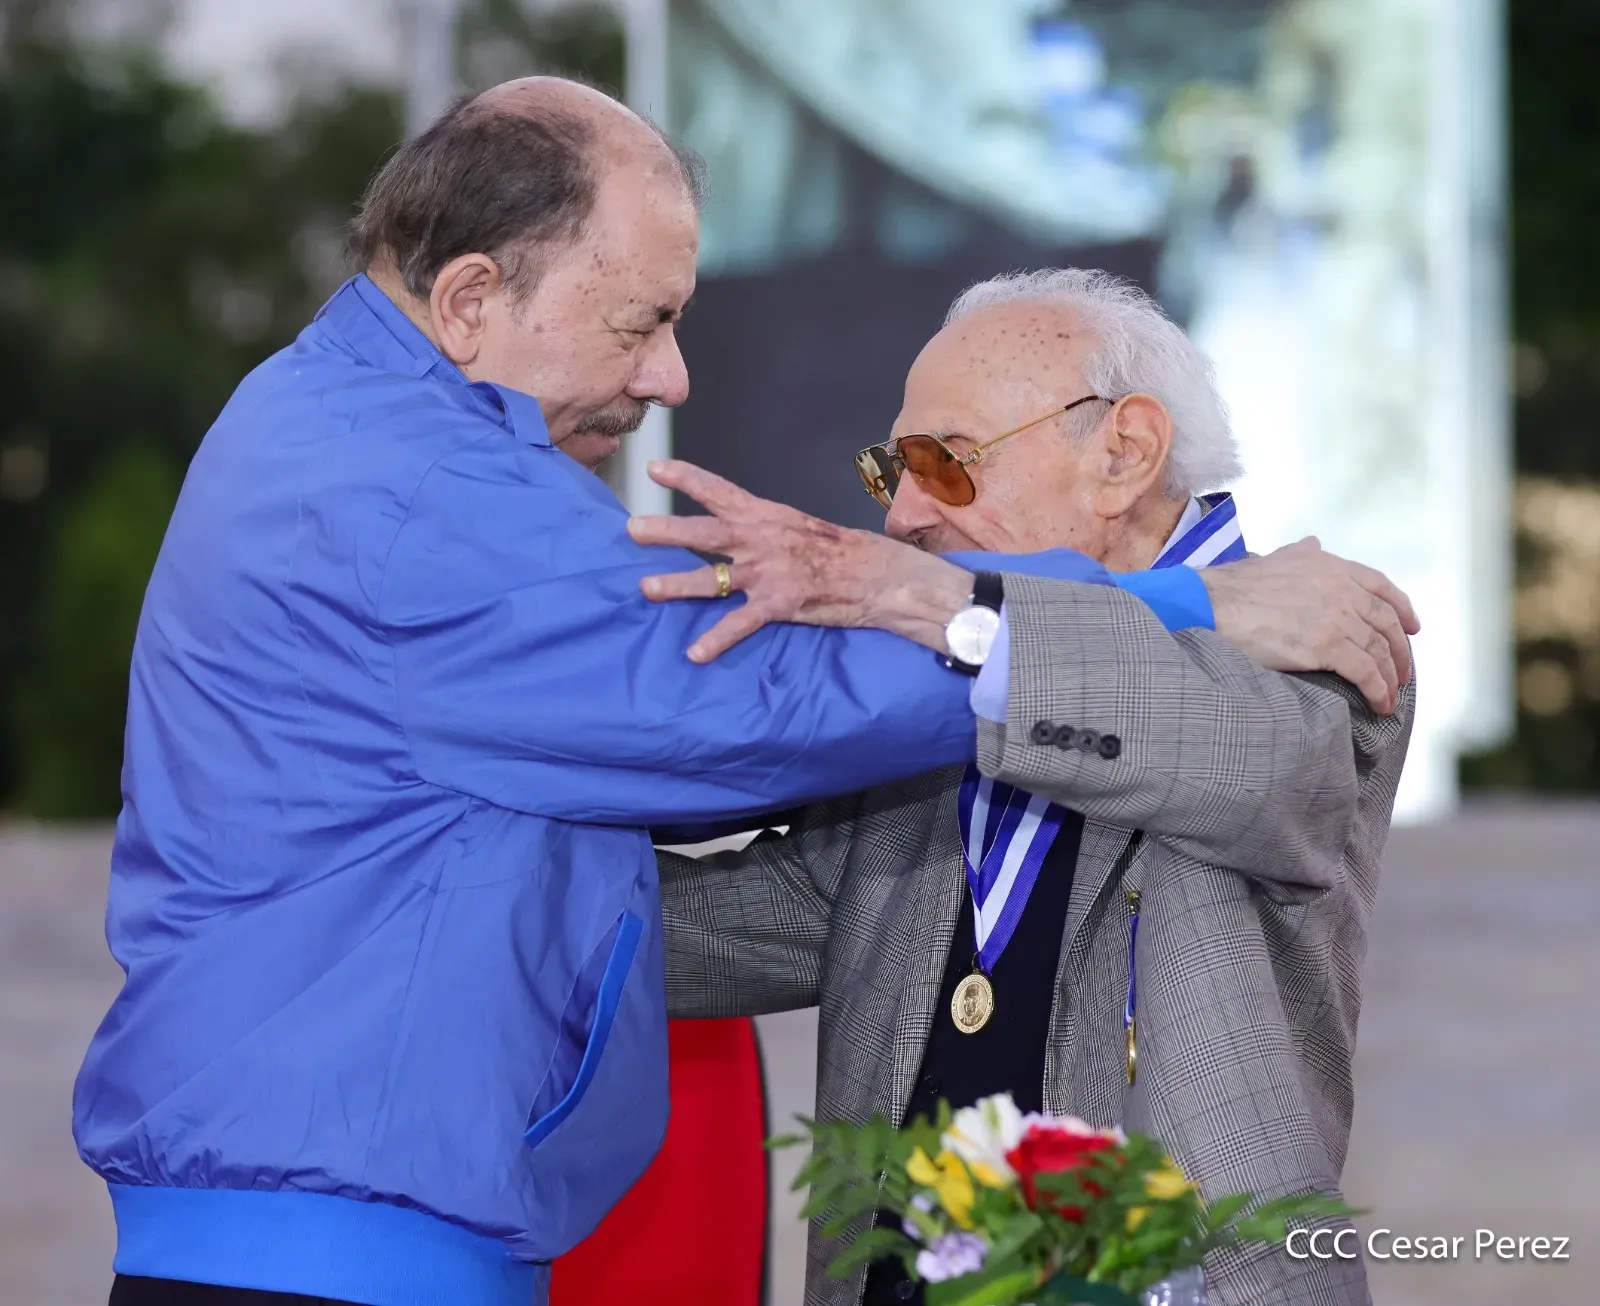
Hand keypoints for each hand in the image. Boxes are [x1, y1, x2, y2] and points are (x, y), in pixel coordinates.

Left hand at [626, 459, 971, 661]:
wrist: (881, 575)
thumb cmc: (842, 552)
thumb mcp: (801, 528)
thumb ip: (765, 530)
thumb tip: (737, 529)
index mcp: (767, 516)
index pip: (719, 491)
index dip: (686, 478)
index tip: (655, 470)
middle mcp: (762, 540)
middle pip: (704, 532)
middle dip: (666, 530)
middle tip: (631, 529)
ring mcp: (769, 572)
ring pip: (713, 578)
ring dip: (677, 584)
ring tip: (645, 589)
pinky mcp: (780, 604)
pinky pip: (741, 623)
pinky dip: (716, 640)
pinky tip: (694, 653)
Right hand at [1200, 538, 1420, 714]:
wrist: (1214, 605)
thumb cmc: (1234, 586)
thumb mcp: (1276, 557)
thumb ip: (1301, 553)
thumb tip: (1313, 544)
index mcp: (1331, 566)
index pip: (1381, 587)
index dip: (1402, 609)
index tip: (1412, 627)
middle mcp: (1341, 589)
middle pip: (1386, 623)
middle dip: (1401, 651)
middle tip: (1404, 672)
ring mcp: (1337, 617)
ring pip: (1380, 651)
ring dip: (1391, 677)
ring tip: (1391, 695)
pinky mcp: (1328, 646)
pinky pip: (1366, 672)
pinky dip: (1379, 690)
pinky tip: (1380, 704)